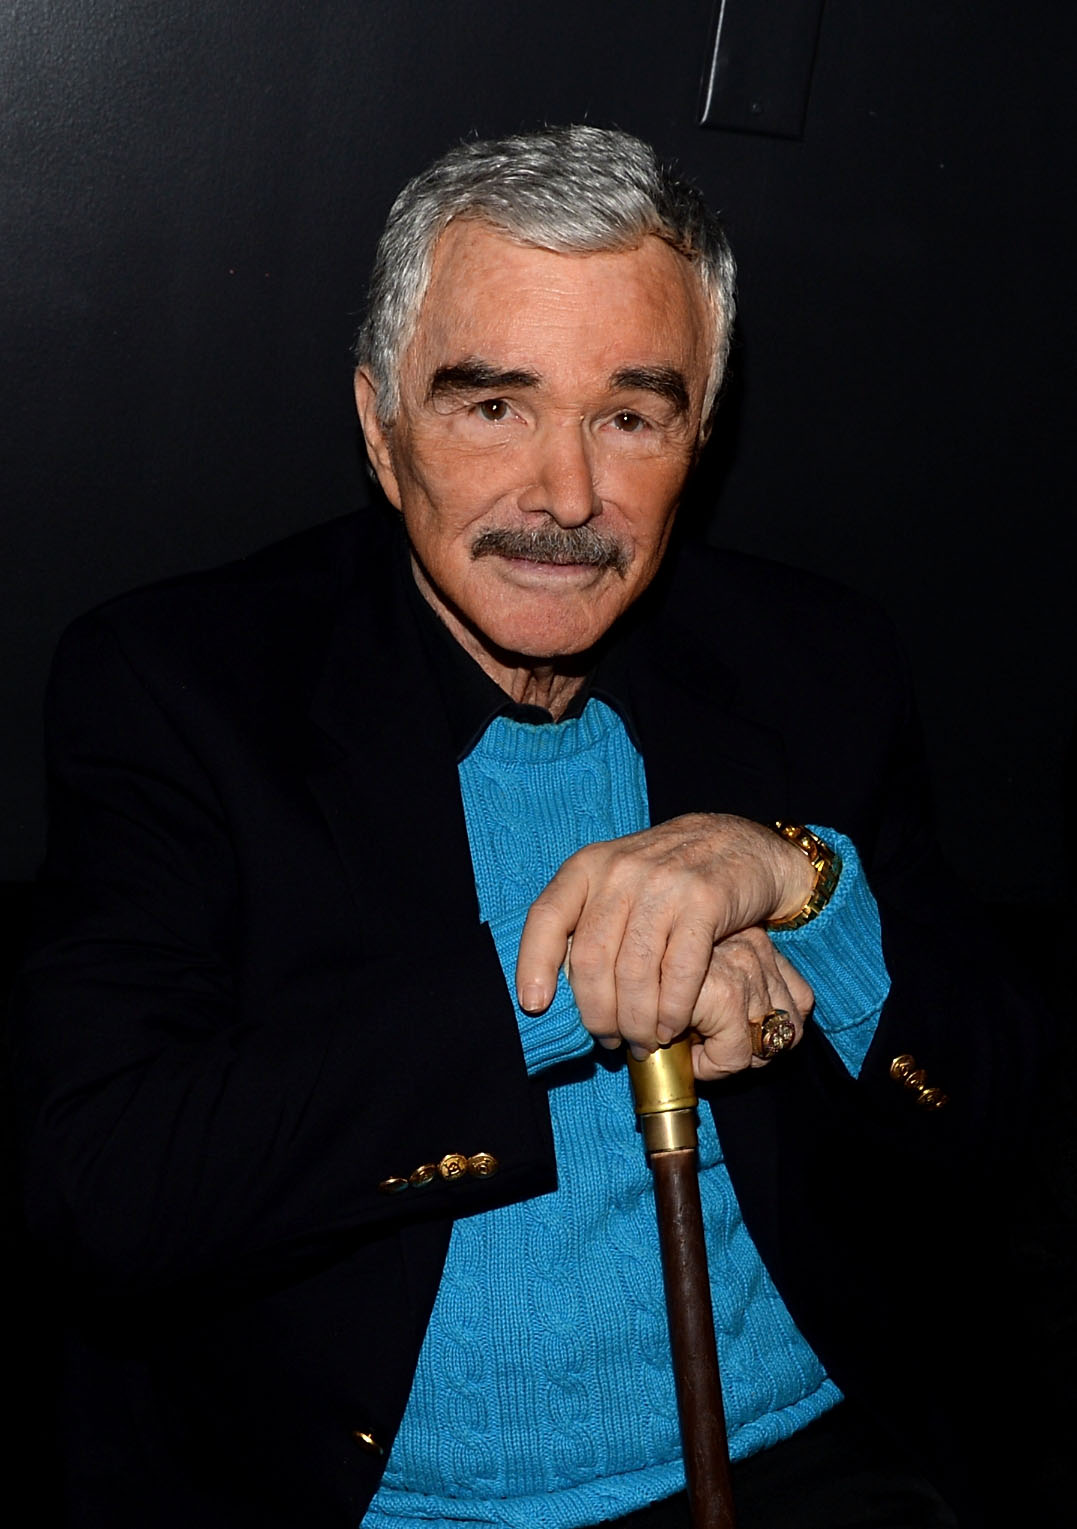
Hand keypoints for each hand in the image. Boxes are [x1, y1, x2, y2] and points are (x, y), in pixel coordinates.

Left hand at [515, 813, 816, 1068]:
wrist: (738, 844)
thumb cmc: (668, 874)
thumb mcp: (617, 878)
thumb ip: (586, 919)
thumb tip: (555, 986)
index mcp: (589, 866)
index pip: (546, 917)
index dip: (534, 965)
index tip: (535, 1006)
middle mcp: (621, 871)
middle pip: (591, 959)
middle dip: (596, 1013)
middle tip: (609, 1040)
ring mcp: (664, 884)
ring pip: (634, 973)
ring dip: (635, 1021)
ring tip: (641, 1042)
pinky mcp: (705, 901)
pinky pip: (680, 972)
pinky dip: (671, 1011)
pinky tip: (670, 1027)